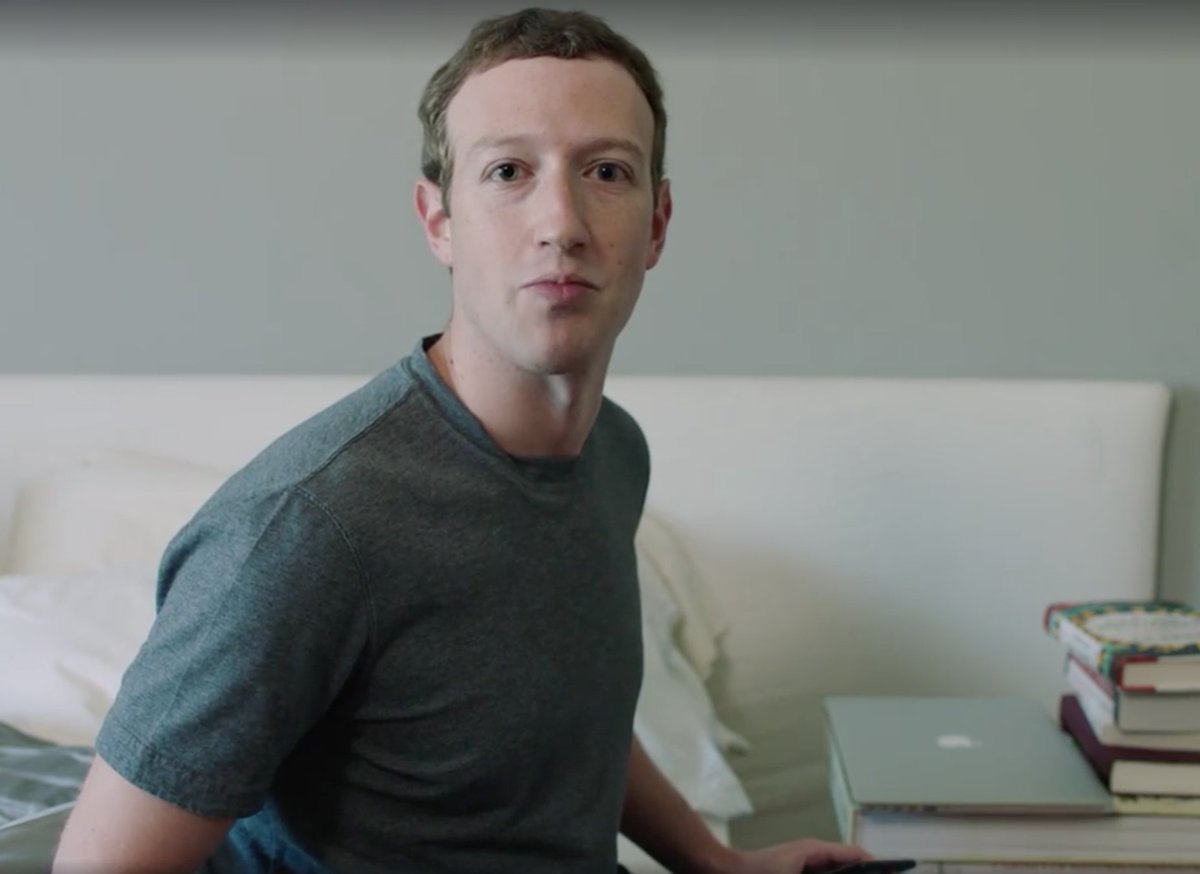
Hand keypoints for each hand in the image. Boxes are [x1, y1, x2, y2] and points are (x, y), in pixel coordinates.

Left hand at [719, 838, 872, 873]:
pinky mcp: (795, 871)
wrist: (724, 872)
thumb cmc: (757, 873)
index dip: (877, 865)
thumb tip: (853, 863)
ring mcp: (803, 863)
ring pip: (834, 870)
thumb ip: (827, 872)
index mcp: (814, 850)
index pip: (856, 856)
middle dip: (864, 873)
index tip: (896, 872)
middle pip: (848, 865)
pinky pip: (822, 873)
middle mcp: (811, 854)